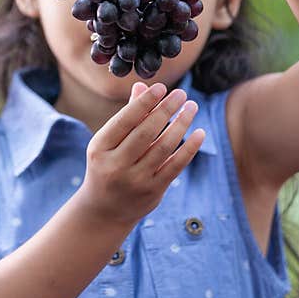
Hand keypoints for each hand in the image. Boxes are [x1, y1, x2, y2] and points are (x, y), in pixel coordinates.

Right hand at [77, 80, 205, 225]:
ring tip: (192, 107)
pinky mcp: (153, 191)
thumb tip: (143, 87)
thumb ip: (127, 117)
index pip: (125, 120)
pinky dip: (189, 148)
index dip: (144, 102)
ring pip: (163, 147)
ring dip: (181, 124)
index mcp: (99, 148)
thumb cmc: (107, 166)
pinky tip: (199, 133)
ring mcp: (135, 180)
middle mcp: (115, 165)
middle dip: (165, 110)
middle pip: (145, 132)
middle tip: (181, 94)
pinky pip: (176, 166)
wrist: (104, 210)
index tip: (161, 87)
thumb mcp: (108, 142)